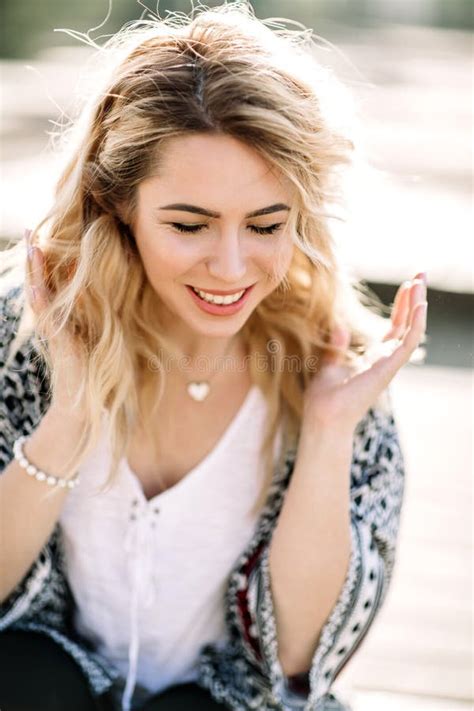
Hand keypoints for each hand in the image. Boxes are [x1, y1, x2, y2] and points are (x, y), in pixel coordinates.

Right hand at [25, 228, 86, 417]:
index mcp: (61, 313)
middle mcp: (52, 318)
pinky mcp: (58, 342)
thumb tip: (95, 287)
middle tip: (29, 230)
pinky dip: (42, 301)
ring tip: (31, 248)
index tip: (45, 232)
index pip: (51, 280)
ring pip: (39, 295)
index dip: (48, 258)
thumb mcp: (94, 330)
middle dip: (35, 257)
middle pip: (40, 281)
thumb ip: (91, 310)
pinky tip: (36, 287)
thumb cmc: (91, 365)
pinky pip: (48, 318)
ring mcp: (52, 329)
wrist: (83, 398)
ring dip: (34, 273)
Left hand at [302, 272, 427, 433]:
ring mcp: (389, 364)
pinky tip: (419, 305)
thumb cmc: (325, 398)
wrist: (324, 416)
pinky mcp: (388, 368)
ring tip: (420, 282)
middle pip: (406, 323)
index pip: (395, 326)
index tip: (408, 283)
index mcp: (375, 358)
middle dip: (414, 298)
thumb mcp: (329, 364)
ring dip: (417, 305)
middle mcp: (386, 359)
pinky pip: (408, 342)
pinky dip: (416, 324)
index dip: (402, 305)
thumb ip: (336, 346)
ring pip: (411, 329)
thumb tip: (338, 324)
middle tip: (421, 274)